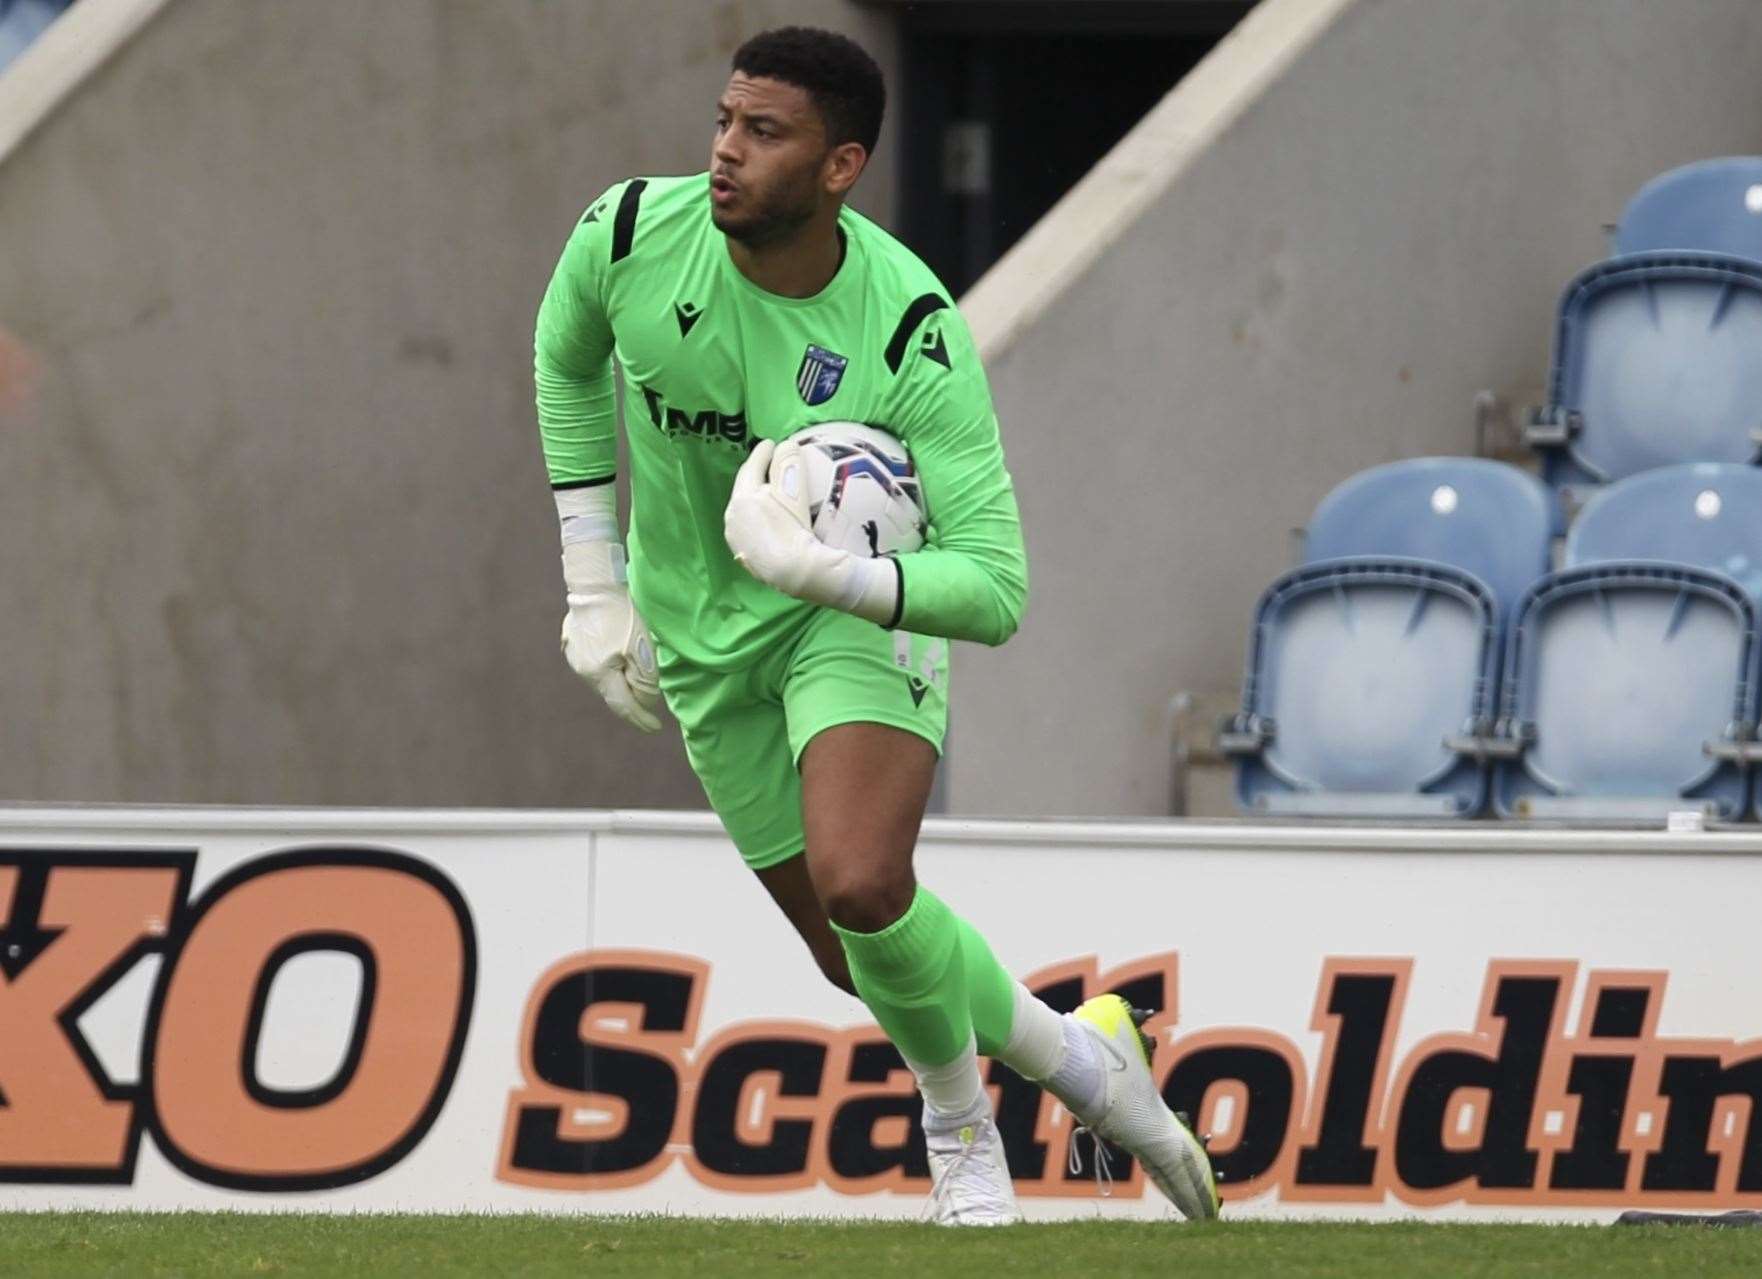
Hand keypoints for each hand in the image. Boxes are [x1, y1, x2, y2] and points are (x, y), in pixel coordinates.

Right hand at [560, 540, 662, 731]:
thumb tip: (644, 700)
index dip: (641, 719)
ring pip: (602, 679)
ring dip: (619, 683)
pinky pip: (594, 662)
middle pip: (612, 693)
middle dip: (631, 702)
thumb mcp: (642, 650)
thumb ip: (646, 681)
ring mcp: (573, 655)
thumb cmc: (621, 616)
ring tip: (635, 685)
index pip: (623, 706)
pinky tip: (617, 662)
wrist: (594, 584)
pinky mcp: (571, 641)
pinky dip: (609, 668)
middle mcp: (582, 670)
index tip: (655, 728)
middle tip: (649, 709)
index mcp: (599, 674)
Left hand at [723, 439, 898, 622]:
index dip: (762, 452)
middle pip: (744, 487)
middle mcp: (732, 516)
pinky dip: (756, 518)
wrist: (795, 572)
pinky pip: (748, 527)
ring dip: (754, 497)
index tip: (771, 443)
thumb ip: (789, 464)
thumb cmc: (796, 528)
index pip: (751, 467)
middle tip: (769, 464)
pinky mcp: (742, 554)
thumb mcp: (795, 492)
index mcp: (742, 497)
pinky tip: (767, 520)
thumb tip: (786, 445)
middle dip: (755, 473)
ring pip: (744, 508)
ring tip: (768, 492)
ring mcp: (735, 537)